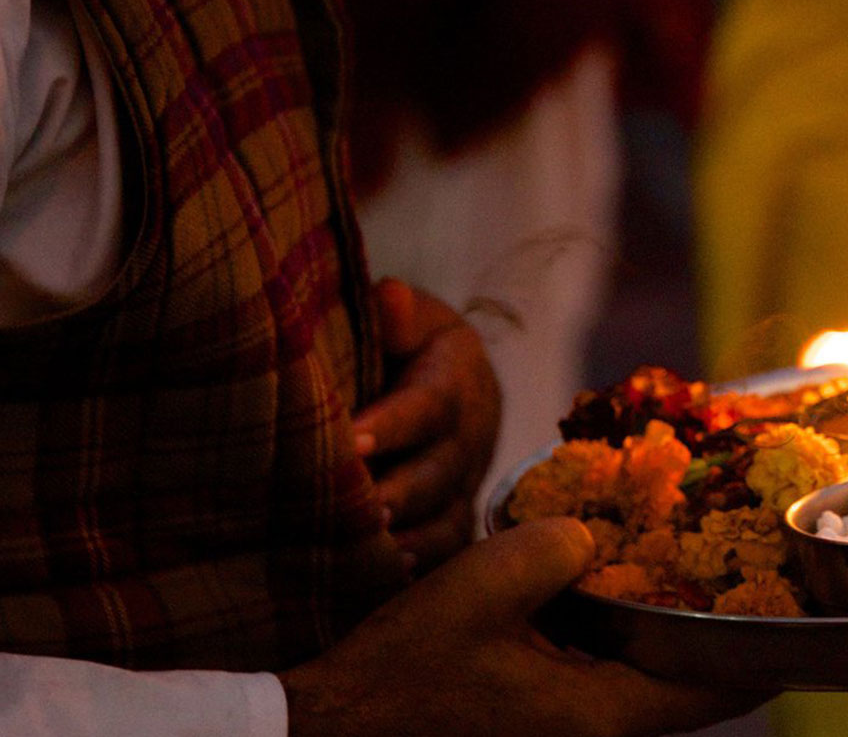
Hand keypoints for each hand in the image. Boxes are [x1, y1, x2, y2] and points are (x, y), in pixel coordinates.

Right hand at [280, 517, 771, 736]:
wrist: (338, 727)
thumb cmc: (406, 669)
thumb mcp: (481, 586)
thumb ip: (555, 549)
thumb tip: (592, 538)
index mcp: (601, 715)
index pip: (713, 689)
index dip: (763, 652)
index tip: (801, 616)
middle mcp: (598, 731)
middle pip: (692, 686)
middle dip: (726, 636)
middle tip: (756, 578)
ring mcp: (571, 729)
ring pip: (652, 681)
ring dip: (675, 635)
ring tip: (703, 575)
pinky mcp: (544, 718)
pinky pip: (611, 678)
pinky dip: (629, 638)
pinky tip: (623, 592)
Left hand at [354, 278, 501, 573]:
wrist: (447, 373)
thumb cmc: (406, 340)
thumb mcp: (407, 316)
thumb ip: (395, 312)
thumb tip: (389, 298)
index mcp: (456, 374)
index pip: (429, 402)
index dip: (393, 425)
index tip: (352, 442)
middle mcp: (471, 431)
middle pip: (442, 467)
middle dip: (401, 491)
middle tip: (360, 509)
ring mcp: (467, 477)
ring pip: (449, 510)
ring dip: (413, 532)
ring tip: (374, 548)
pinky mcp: (457, 509)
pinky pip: (452, 543)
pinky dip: (428, 561)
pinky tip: (392, 573)